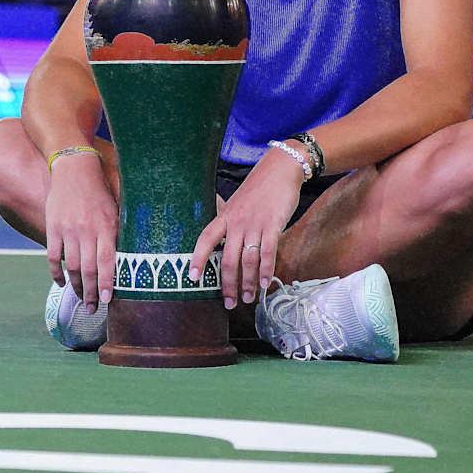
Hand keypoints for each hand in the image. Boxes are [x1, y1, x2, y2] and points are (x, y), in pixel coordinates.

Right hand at [42, 153, 117, 308]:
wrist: (75, 169)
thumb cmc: (101, 191)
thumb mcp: (116, 208)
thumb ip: (121, 232)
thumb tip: (132, 258)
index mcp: (106, 226)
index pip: (107, 261)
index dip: (106, 283)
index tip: (107, 300)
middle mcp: (86, 230)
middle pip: (88, 269)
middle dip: (91, 293)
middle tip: (93, 309)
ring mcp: (68, 230)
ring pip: (71, 266)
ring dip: (76, 287)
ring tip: (81, 299)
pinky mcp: (53, 228)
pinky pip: (52, 256)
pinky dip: (56, 273)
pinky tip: (61, 283)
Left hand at [188, 150, 301, 308]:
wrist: (280, 169)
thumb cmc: (258, 188)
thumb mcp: (237, 203)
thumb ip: (230, 222)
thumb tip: (223, 243)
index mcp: (225, 216)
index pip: (206, 239)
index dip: (198, 258)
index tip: (192, 277)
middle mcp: (237, 222)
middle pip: (228, 259)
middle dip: (228, 285)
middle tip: (229, 303)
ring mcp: (255, 224)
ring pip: (248, 260)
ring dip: (248, 283)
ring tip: (248, 298)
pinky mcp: (273, 225)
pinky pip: (267, 253)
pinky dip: (266, 271)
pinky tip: (266, 283)